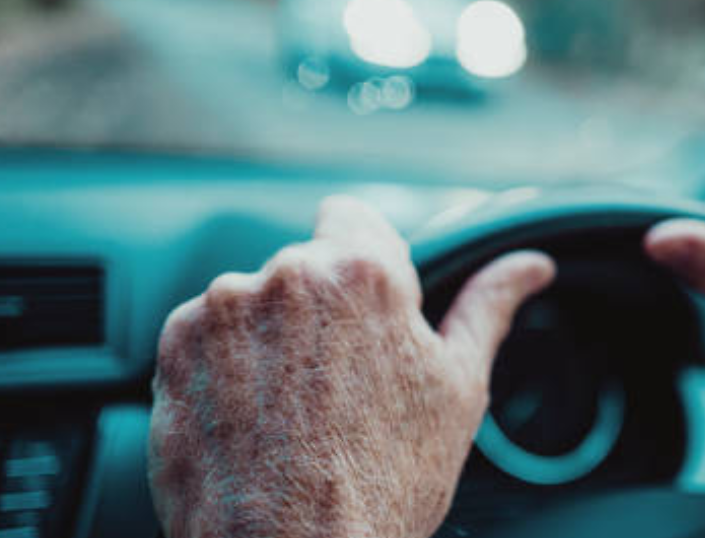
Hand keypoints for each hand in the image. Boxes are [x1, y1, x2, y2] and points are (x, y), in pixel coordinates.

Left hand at [148, 196, 553, 537]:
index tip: (364, 312)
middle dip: (319, 311)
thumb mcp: (457, 392)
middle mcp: (286, 275)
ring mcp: (221, 309)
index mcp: (362, 273)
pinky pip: (203, 337)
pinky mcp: (174, 348)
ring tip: (290, 413)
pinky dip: (221, 368)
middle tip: (337, 386)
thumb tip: (530, 266)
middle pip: (303, 268)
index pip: (352, 218)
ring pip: (252, 303)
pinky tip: (249, 420)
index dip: (363, 264)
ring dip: (267, 338)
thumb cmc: (381, 485)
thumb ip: (488, 308)